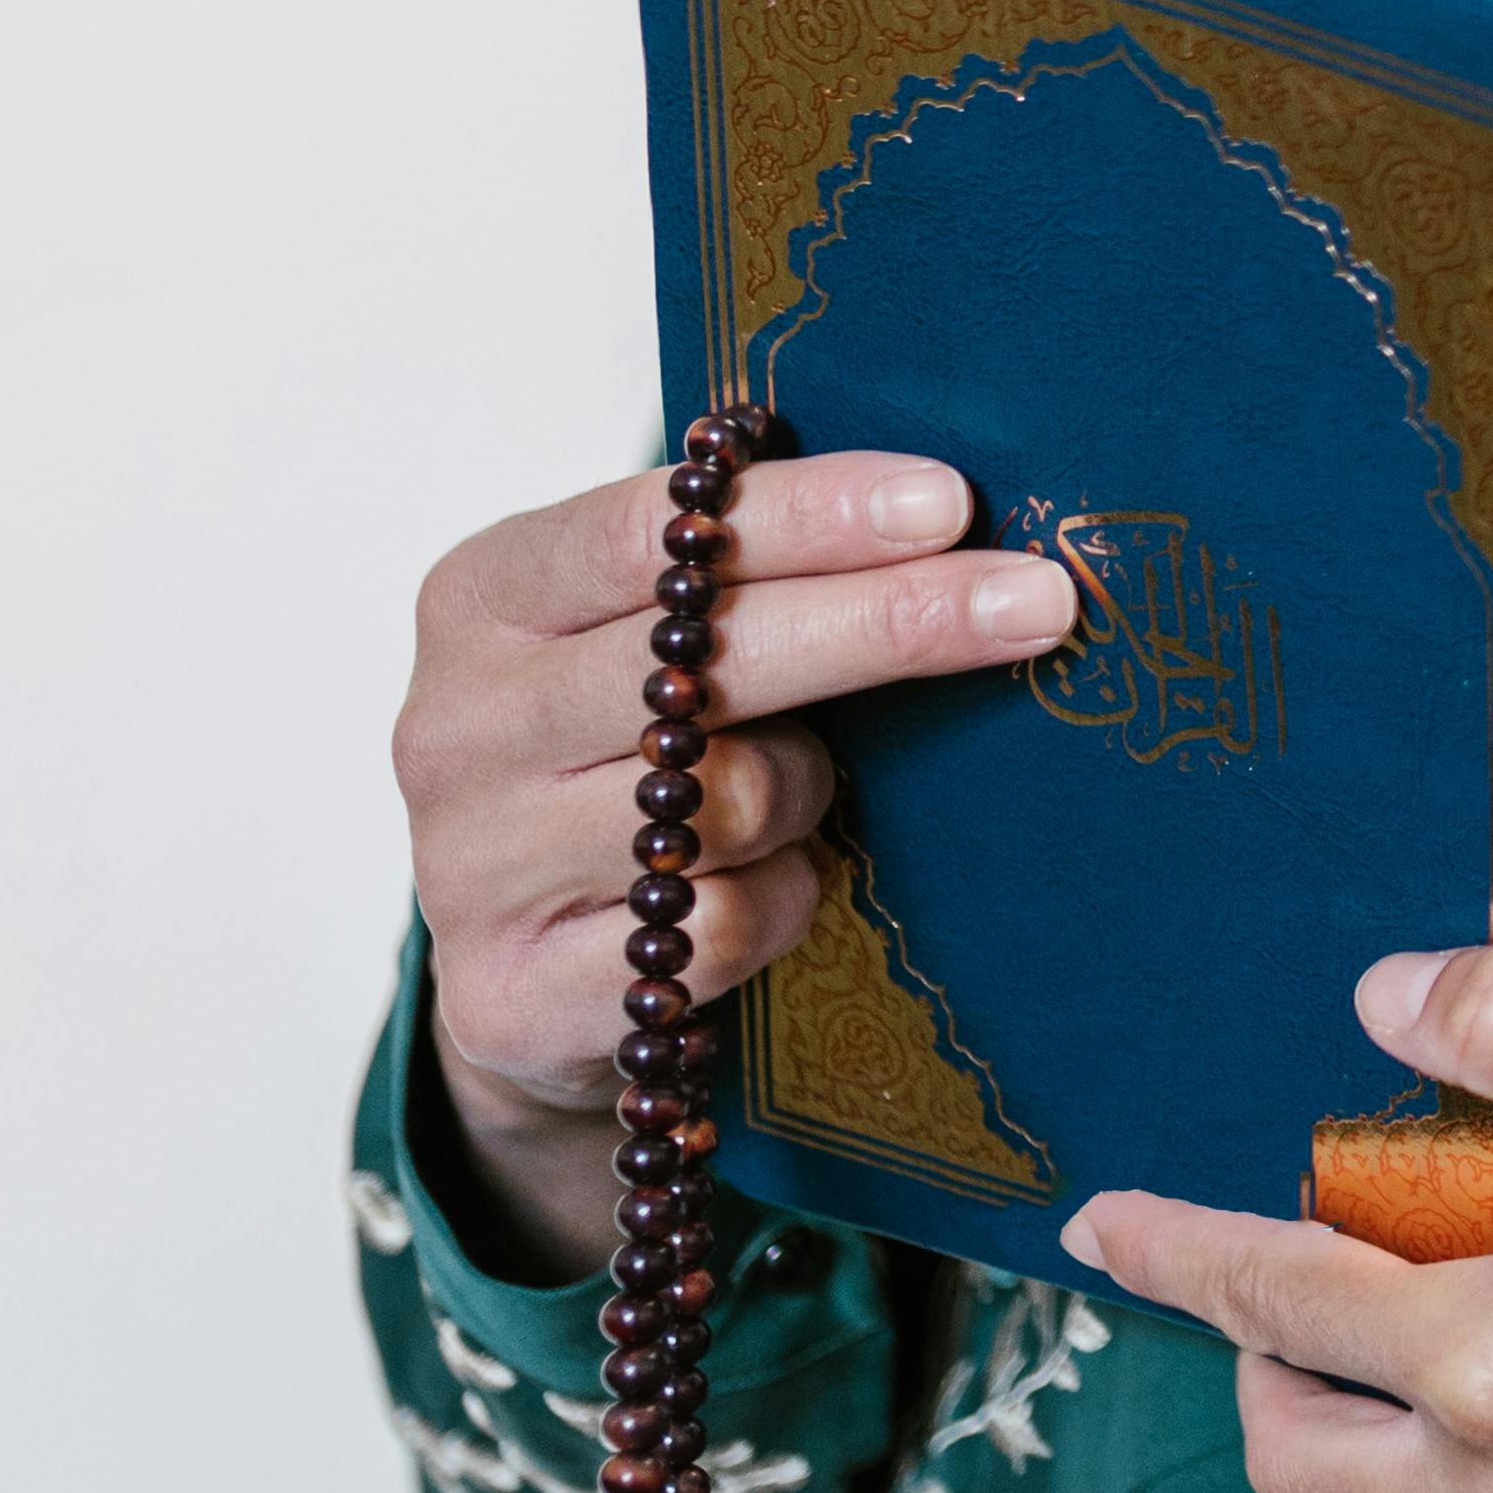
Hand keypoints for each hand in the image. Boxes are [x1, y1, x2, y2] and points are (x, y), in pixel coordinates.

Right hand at [387, 450, 1080, 1272]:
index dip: (808, 512)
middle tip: (1035, 601)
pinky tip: (777, 890)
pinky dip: (785, 903)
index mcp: (486, 597)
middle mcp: (457, 724)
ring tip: (812, 793)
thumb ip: (744, 574)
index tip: (949, 501)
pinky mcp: (518, 991)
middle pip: (707, 659)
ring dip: (813, 792)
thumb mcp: (655, 640)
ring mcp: (474, 865)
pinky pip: (725, 926)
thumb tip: (951, 517)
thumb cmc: (628, 759)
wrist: (533, 974)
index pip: (653, 529)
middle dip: (889, 622)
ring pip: (728, 799)